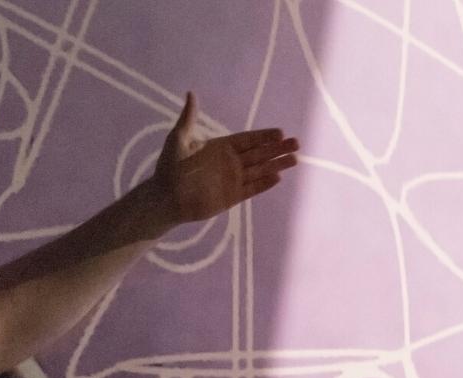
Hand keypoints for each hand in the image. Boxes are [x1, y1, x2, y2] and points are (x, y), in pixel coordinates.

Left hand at [150, 92, 298, 226]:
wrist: (166, 198)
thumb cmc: (169, 168)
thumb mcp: (178, 139)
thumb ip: (188, 119)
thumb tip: (191, 94)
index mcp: (221, 147)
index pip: (248, 140)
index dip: (264, 137)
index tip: (280, 133)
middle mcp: (231, 162)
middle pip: (259, 154)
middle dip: (278, 149)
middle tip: (297, 144)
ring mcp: (233, 180)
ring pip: (260, 170)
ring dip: (277, 165)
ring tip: (295, 160)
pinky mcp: (232, 196)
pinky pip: (252, 188)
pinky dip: (264, 184)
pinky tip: (278, 177)